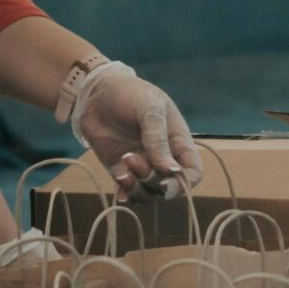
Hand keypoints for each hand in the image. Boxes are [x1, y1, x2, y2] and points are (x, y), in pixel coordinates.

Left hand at [72, 69, 201, 200]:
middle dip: (153, 181)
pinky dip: (125, 196)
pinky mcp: (120, 170)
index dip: (184, 183)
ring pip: (148, 194)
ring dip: (137, 189)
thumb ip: (158, 140)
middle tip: (131, 159)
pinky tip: (120, 196)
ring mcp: (141, 166)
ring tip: (122, 172)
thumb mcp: (150, 110)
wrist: (96, 90)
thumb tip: (171, 171)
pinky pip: (127, 191)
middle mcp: (162, 158)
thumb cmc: (130, 93)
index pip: (192, 172)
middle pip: (168, 187)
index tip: (166, 182)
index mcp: (177, 142)